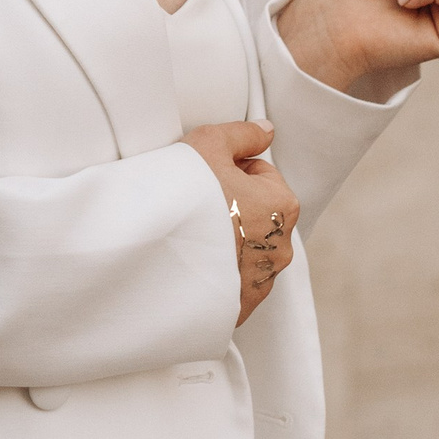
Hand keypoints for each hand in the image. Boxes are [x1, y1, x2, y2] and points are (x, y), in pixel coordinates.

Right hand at [182, 120, 300, 324]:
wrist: (155, 256)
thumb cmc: (185, 196)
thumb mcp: (209, 145)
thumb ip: (243, 134)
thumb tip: (266, 130)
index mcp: (283, 205)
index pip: (261, 174)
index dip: (231, 169)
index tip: (206, 177)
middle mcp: (281, 247)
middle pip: (256, 213)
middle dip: (232, 206)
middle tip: (197, 203)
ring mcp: (261, 282)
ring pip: (245, 250)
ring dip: (226, 241)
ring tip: (192, 233)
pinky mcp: (239, 308)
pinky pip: (231, 284)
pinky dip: (216, 273)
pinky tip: (192, 261)